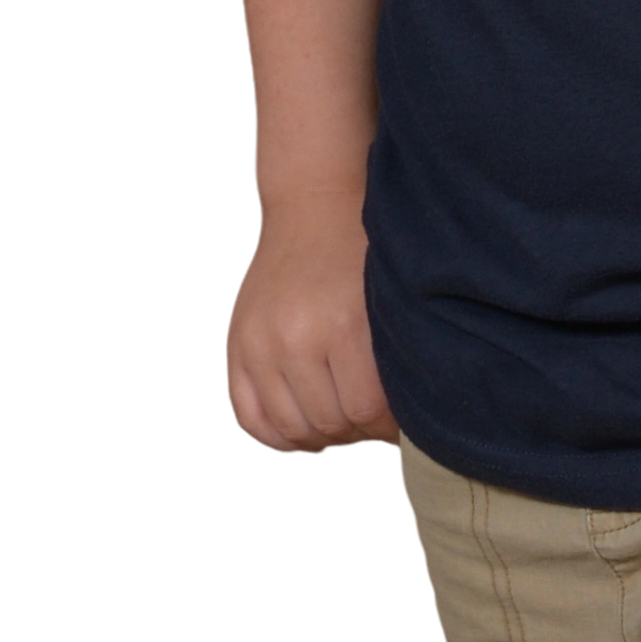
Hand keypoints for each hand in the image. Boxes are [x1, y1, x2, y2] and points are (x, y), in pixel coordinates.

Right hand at [225, 198, 399, 455]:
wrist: (312, 203)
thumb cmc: (362, 248)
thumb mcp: (387, 296)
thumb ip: (393, 355)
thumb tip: (404, 421)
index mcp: (342, 324)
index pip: (367, 410)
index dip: (388, 424)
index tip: (399, 415)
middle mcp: (295, 336)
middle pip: (331, 423)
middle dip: (359, 431)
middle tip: (373, 420)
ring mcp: (259, 342)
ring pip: (291, 429)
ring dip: (322, 438)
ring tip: (342, 422)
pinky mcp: (236, 345)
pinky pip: (249, 418)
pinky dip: (278, 438)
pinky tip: (305, 429)